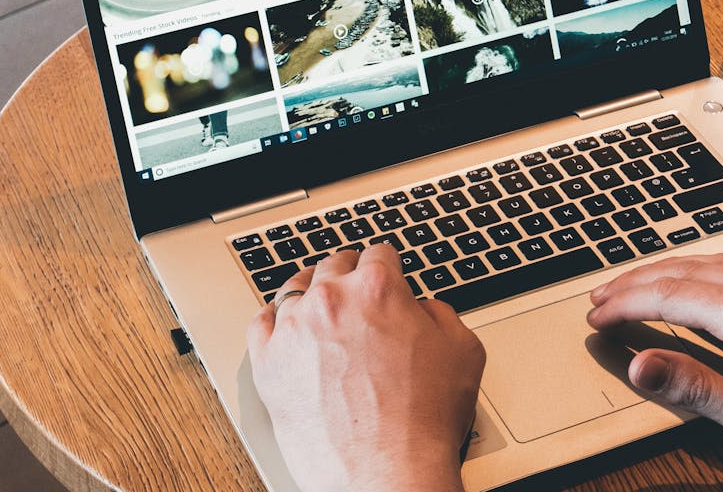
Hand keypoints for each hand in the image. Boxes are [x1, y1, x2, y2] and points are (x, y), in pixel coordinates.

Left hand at [248, 245, 484, 491]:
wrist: (391, 472)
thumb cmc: (424, 419)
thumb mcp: (462, 349)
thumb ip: (440, 313)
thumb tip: (422, 308)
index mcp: (378, 288)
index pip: (379, 253)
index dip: (387, 264)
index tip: (384, 271)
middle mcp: (332, 300)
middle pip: (334, 265)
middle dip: (349, 275)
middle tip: (355, 290)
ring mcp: (295, 331)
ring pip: (294, 289)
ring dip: (310, 292)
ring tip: (317, 303)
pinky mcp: (269, 364)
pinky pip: (260, 324)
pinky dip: (272, 320)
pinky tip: (282, 324)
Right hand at [587, 253, 722, 459]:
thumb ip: (695, 387)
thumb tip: (639, 364)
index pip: (670, 294)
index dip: (627, 304)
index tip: (598, 315)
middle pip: (687, 269)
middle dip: (638, 280)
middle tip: (603, 297)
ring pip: (715, 261)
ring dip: (670, 270)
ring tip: (639, 286)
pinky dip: (705, 269)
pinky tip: (701, 282)